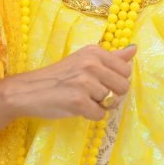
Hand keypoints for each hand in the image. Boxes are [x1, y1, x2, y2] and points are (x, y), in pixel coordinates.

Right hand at [10, 44, 136, 121]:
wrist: (28, 90)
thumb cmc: (59, 76)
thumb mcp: (85, 60)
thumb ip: (111, 57)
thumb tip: (134, 48)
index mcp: (95, 52)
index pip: (126, 69)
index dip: (117, 80)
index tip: (102, 82)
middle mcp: (91, 64)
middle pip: (123, 87)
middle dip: (112, 95)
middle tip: (93, 94)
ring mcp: (84, 82)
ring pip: (111, 102)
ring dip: (99, 105)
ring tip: (82, 99)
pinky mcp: (78, 101)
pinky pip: (100, 115)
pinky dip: (91, 115)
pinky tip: (78, 108)